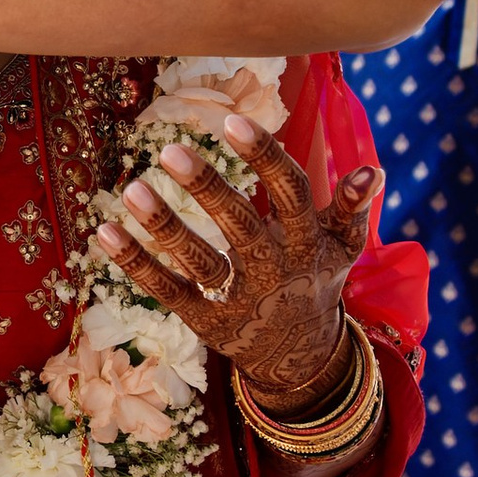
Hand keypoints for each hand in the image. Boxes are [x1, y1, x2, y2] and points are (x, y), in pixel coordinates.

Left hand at [96, 120, 378, 409]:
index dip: (265, 157)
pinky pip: (166, 289)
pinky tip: (103, 231)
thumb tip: (373, 171)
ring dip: (164, 226)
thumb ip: (352, 207)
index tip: (233, 120)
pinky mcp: (204, 319)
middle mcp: (273, 271)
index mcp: (307, 243)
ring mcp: (237, 298)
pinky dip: (135, 262)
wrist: (300, 356)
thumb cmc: (316, 277)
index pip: (290, 194)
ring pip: (198, 262)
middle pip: (240, 226)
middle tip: (169, 150)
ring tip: (130, 187)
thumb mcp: (343, 245)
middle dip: (207, 189)